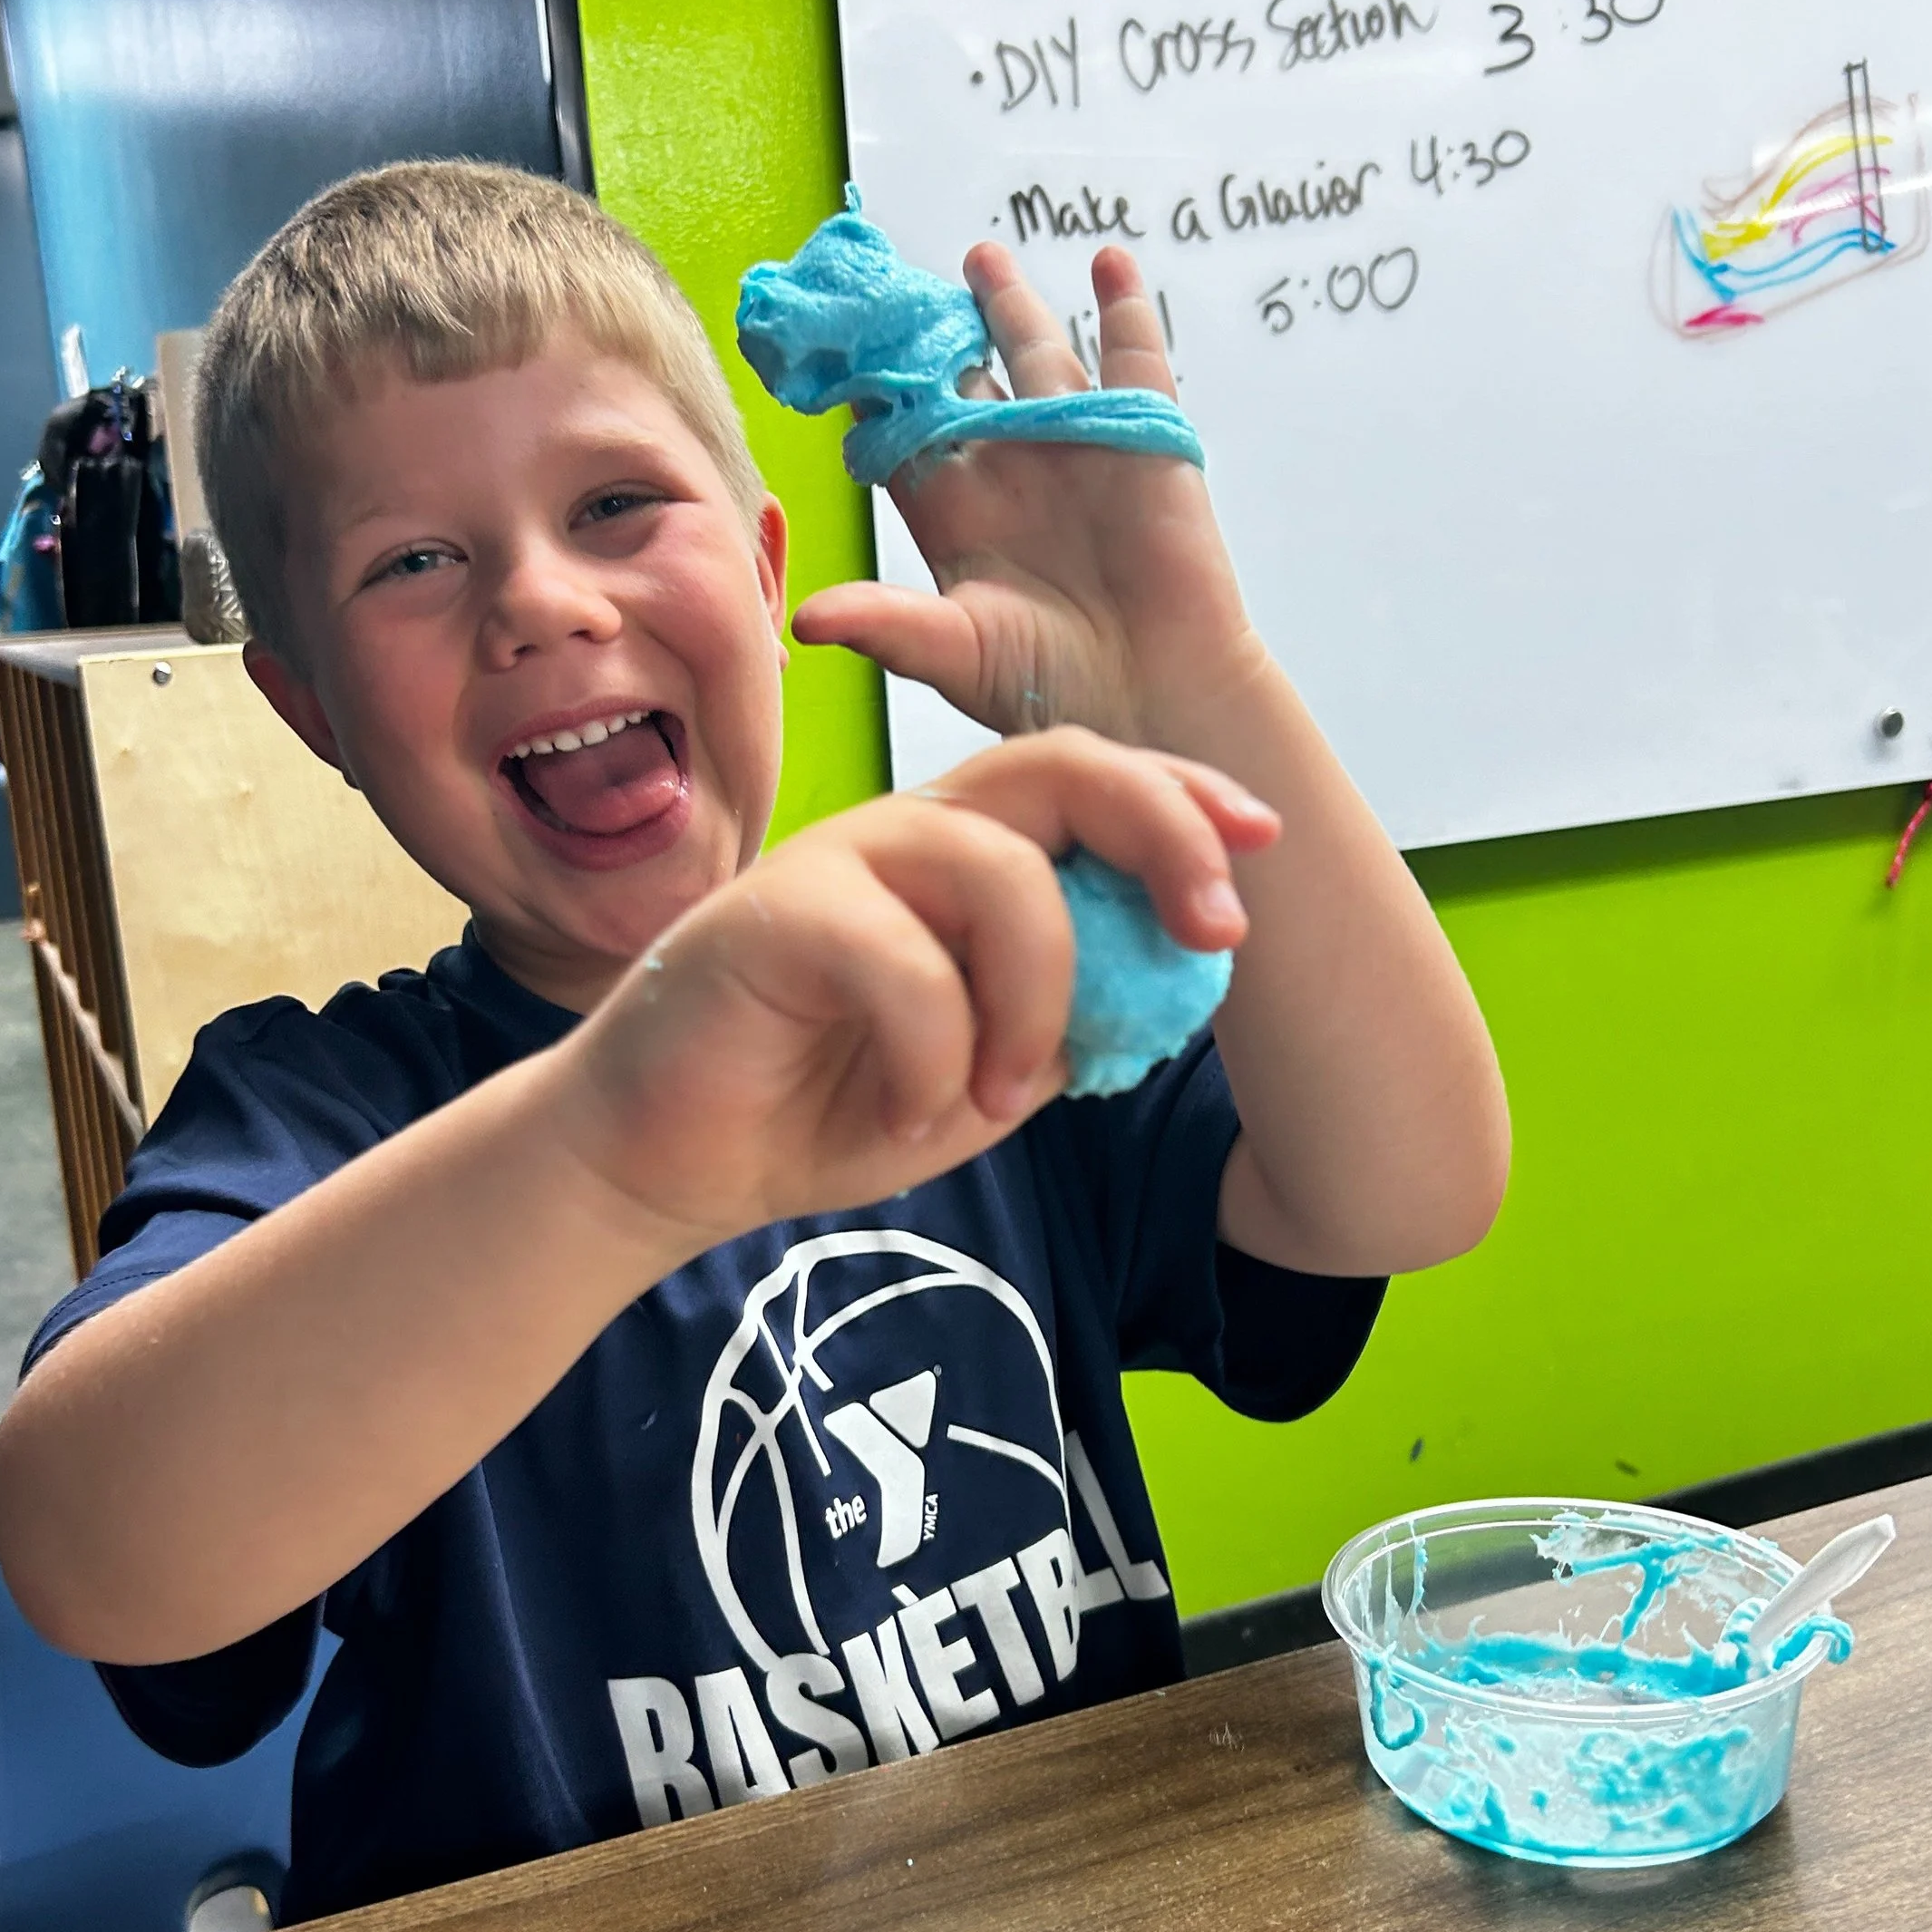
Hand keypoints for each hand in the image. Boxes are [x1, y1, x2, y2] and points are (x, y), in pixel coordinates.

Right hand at [558, 727, 1278, 1246]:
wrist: (667, 1163)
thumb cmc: (824, 1106)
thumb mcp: (989, 1075)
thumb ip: (1070, 1021)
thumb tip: (1173, 980)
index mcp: (965, 857)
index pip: (1089, 784)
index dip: (1183, 799)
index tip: (1264, 841)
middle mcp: (909, 835)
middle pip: (1059, 768)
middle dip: (1163, 835)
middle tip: (1211, 935)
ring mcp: (837, 861)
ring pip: (997, 868)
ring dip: (1036, 996)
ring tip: (1000, 1095)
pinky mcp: (771, 914)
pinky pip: (902, 960)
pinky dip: (934, 1052)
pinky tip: (907, 1112)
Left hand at [791, 243, 1264, 748]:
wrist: (1156, 698)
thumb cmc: (1052, 686)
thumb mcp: (959, 654)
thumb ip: (888, 624)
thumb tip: (803, 619)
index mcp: (954, 512)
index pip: (896, 430)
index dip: (865, 386)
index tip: (826, 334)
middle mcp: (1008, 469)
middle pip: (958, 378)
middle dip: (929, 329)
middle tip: (890, 278)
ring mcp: (1075, 448)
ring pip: (1034, 354)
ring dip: (1008, 302)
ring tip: (980, 254)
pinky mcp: (1144, 439)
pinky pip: (1133, 359)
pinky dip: (1126, 309)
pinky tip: (1111, 261)